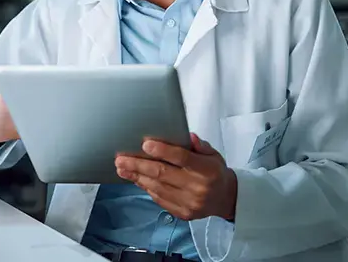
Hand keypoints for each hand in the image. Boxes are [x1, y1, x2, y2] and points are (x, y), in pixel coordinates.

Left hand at [115, 134, 236, 221]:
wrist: (226, 198)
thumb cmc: (216, 172)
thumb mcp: (213, 154)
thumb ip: (199, 145)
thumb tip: (187, 136)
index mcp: (206, 170)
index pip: (182, 158)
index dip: (163, 150)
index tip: (145, 144)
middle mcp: (197, 187)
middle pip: (163, 174)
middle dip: (139, 165)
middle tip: (121, 159)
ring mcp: (189, 202)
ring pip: (157, 188)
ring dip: (137, 177)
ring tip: (123, 169)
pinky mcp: (182, 213)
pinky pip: (159, 199)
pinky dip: (146, 188)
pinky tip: (137, 179)